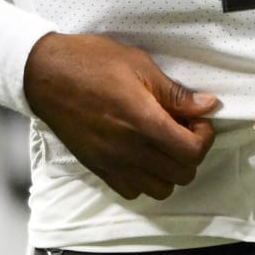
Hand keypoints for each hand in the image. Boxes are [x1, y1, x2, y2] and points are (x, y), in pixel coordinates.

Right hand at [22, 33, 219, 200]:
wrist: (47, 76)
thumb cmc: (92, 62)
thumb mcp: (139, 65)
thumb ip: (174, 92)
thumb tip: (207, 105)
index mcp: (143, 121)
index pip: (192, 152)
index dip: (204, 138)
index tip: (198, 120)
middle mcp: (130, 149)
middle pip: (182, 174)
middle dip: (191, 153)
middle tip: (183, 129)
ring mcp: (113, 163)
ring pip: (160, 189)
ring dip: (170, 170)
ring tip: (163, 143)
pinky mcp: (98, 169)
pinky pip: (132, 192)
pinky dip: (145, 180)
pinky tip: (141, 155)